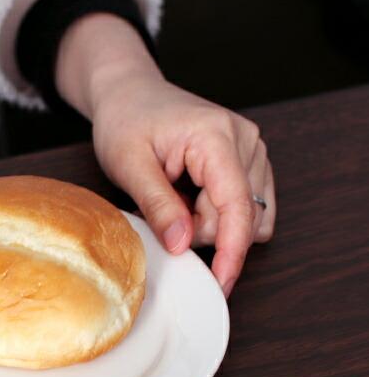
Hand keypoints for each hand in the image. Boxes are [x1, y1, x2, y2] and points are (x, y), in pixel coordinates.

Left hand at [55, 13, 275, 295]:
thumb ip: (158, 206)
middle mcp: (245, 140)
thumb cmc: (125, 121)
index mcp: (216, 136)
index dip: (231, 251)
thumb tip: (182, 245)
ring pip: (248, 214)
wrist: (129, 94)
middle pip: (241, 216)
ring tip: (174, 201)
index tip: (220, 283)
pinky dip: (216, 213)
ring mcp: (251, 148)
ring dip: (210, 223)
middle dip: (201, 230)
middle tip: (160, 212)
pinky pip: (246, 205)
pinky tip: (189, 198)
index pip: (237, 206)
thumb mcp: (129, 166)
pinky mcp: (248, 158)